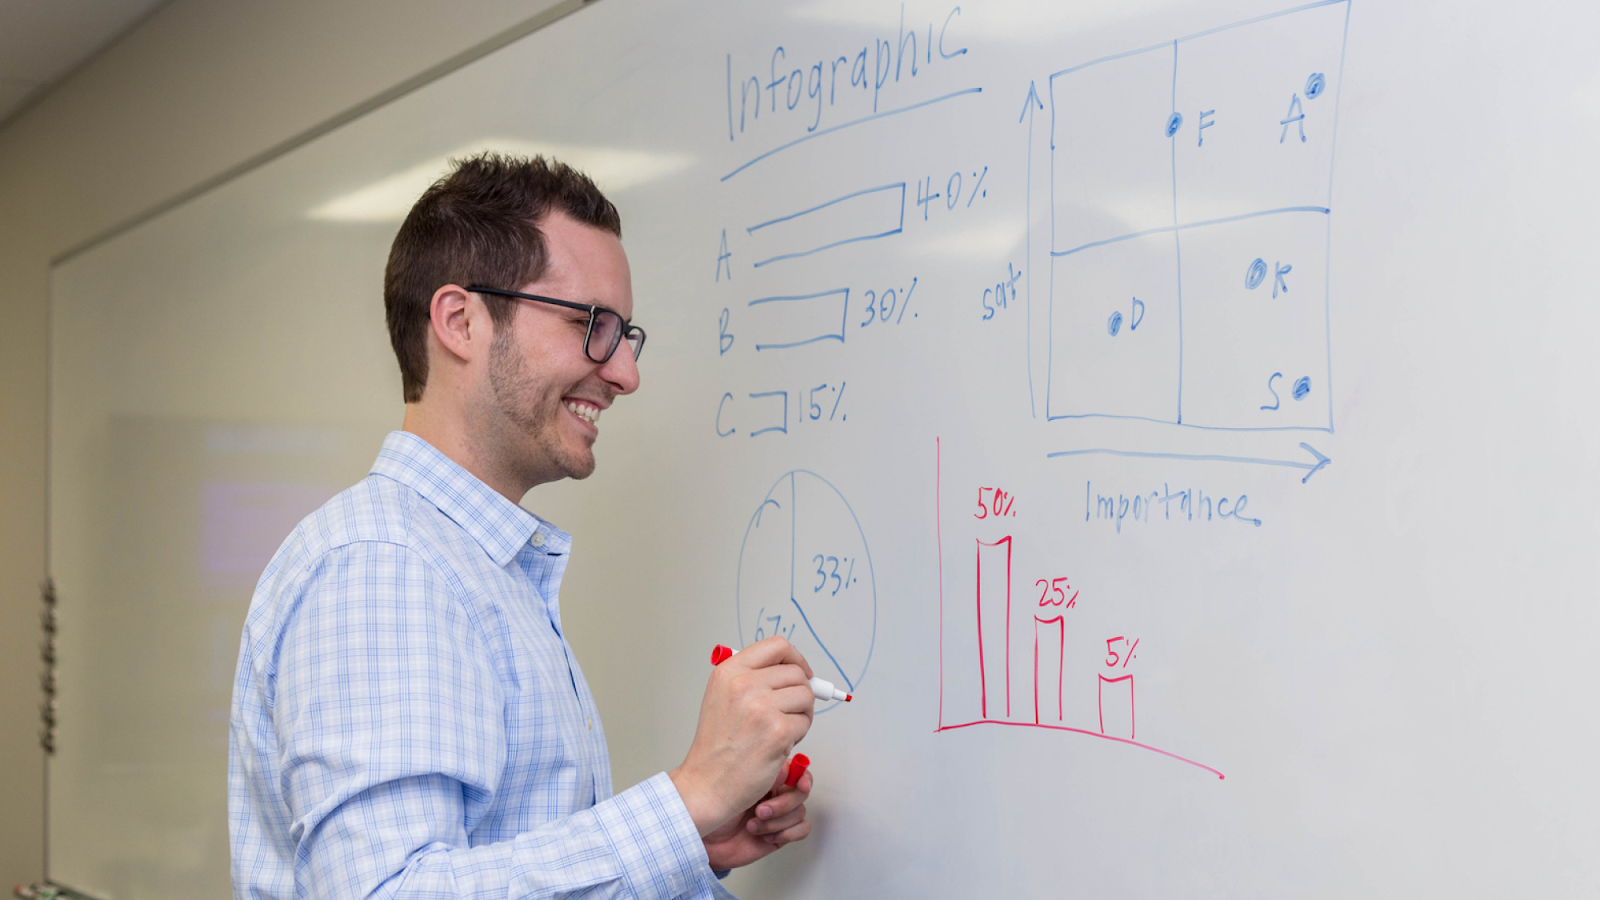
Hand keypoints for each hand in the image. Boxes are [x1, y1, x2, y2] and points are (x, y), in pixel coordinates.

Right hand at [670, 636, 814, 834]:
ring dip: (801, 713)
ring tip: (781, 728)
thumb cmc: (716, 746)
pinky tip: (778, 743)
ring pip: (806, 696)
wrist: (707, 783)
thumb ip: (752, 677)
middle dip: (800, 692)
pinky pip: (805, 722)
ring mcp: (761, 707)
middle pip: (797, 673)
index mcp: (729, 671)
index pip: (777, 646)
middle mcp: (743, 684)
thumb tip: (793, 670)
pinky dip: (799, 734)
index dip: (796, 659)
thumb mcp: (722, 697)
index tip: (801, 672)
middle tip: (788, 711)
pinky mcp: (778, 731)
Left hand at [703, 762, 813, 869]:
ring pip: (800, 812)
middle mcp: (774, 793)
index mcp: (766, 776)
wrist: (704, 840)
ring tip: (753, 825)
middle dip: (782, 804)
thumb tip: (786, 765)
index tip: (799, 783)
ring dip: (777, 822)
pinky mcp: (780, 833)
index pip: (796, 770)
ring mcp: (778, 814)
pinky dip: (786, 833)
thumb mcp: (737, 784)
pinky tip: (765, 835)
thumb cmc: (712, 809)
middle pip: (801, 793)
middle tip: (760, 810)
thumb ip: (765, 774)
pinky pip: (801, 829)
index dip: (802, 776)